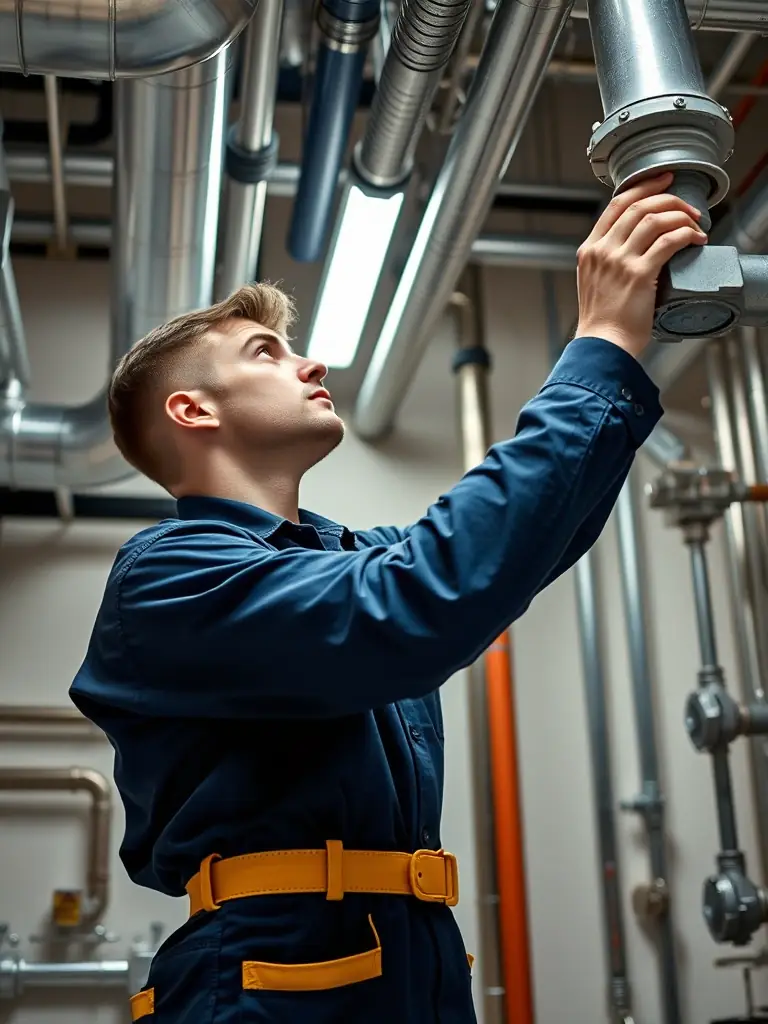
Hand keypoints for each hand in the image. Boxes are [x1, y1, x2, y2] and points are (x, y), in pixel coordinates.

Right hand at [575, 172, 707, 358]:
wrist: (601, 345)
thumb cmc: (602, 321)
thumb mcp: (593, 281)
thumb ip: (608, 258)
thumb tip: (637, 241)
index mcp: (589, 250)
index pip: (617, 205)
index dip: (644, 186)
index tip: (663, 181)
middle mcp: (602, 251)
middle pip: (639, 206)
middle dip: (669, 198)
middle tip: (688, 204)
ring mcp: (619, 262)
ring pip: (655, 218)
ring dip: (681, 215)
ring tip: (695, 224)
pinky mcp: (638, 275)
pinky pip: (669, 241)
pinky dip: (687, 234)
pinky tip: (695, 239)